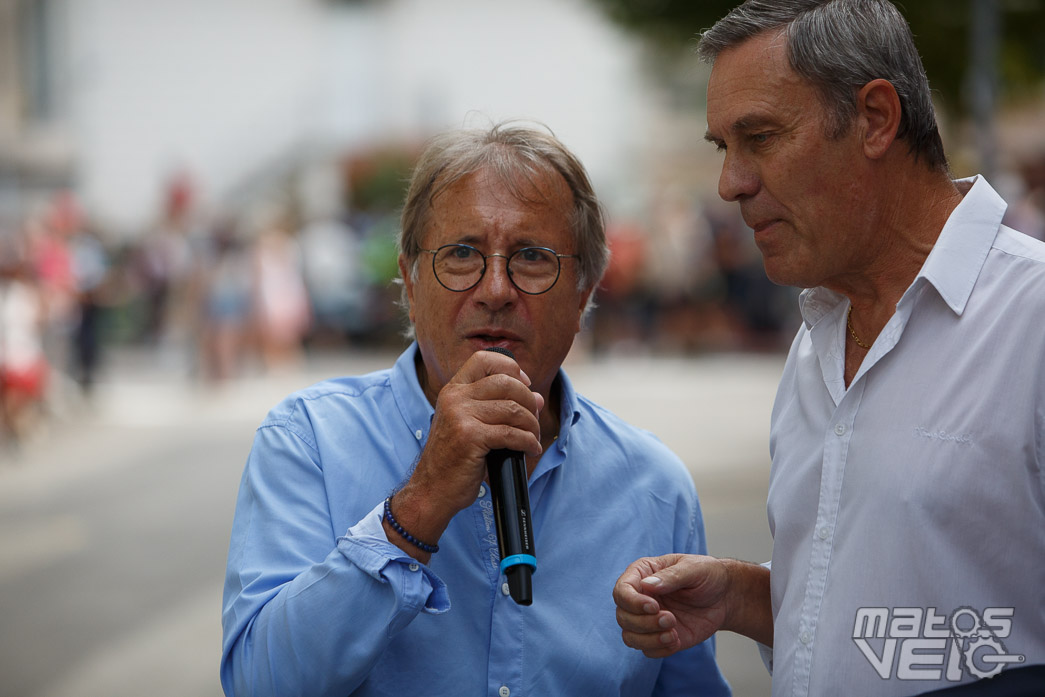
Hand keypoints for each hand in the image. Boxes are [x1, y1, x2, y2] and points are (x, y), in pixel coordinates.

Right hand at [385, 351, 544, 558]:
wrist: (433, 489)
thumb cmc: (454, 458)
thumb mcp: (471, 424)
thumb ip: (499, 407)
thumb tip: (537, 397)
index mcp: (454, 390)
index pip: (484, 359)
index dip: (510, 367)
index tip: (524, 384)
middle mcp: (455, 397)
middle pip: (507, 383)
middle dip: (528, 401)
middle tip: (533, 420)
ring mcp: (461, 415)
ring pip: (513, 408)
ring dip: (531, 424)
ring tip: (532, 437)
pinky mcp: (470, 436)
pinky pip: (512, 433)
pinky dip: (528, 442)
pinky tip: (530, 449)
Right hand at [614, 554, 730, 657]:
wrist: (725, 597)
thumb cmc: (708, 575)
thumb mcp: (694, 569)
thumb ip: (671, 576)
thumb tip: (647, 585)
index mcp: (642, 574)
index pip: (621, 591)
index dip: (632, 602)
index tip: (654, 606)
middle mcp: (640, 597)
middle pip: (622, 616)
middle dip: (644, 623)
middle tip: (670, 619)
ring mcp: (647, 619)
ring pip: (630, 637)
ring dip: (649, 639)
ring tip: (673, 634)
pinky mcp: (658, 637)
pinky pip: (646, 650)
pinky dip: (659, 649)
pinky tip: (676, 640)